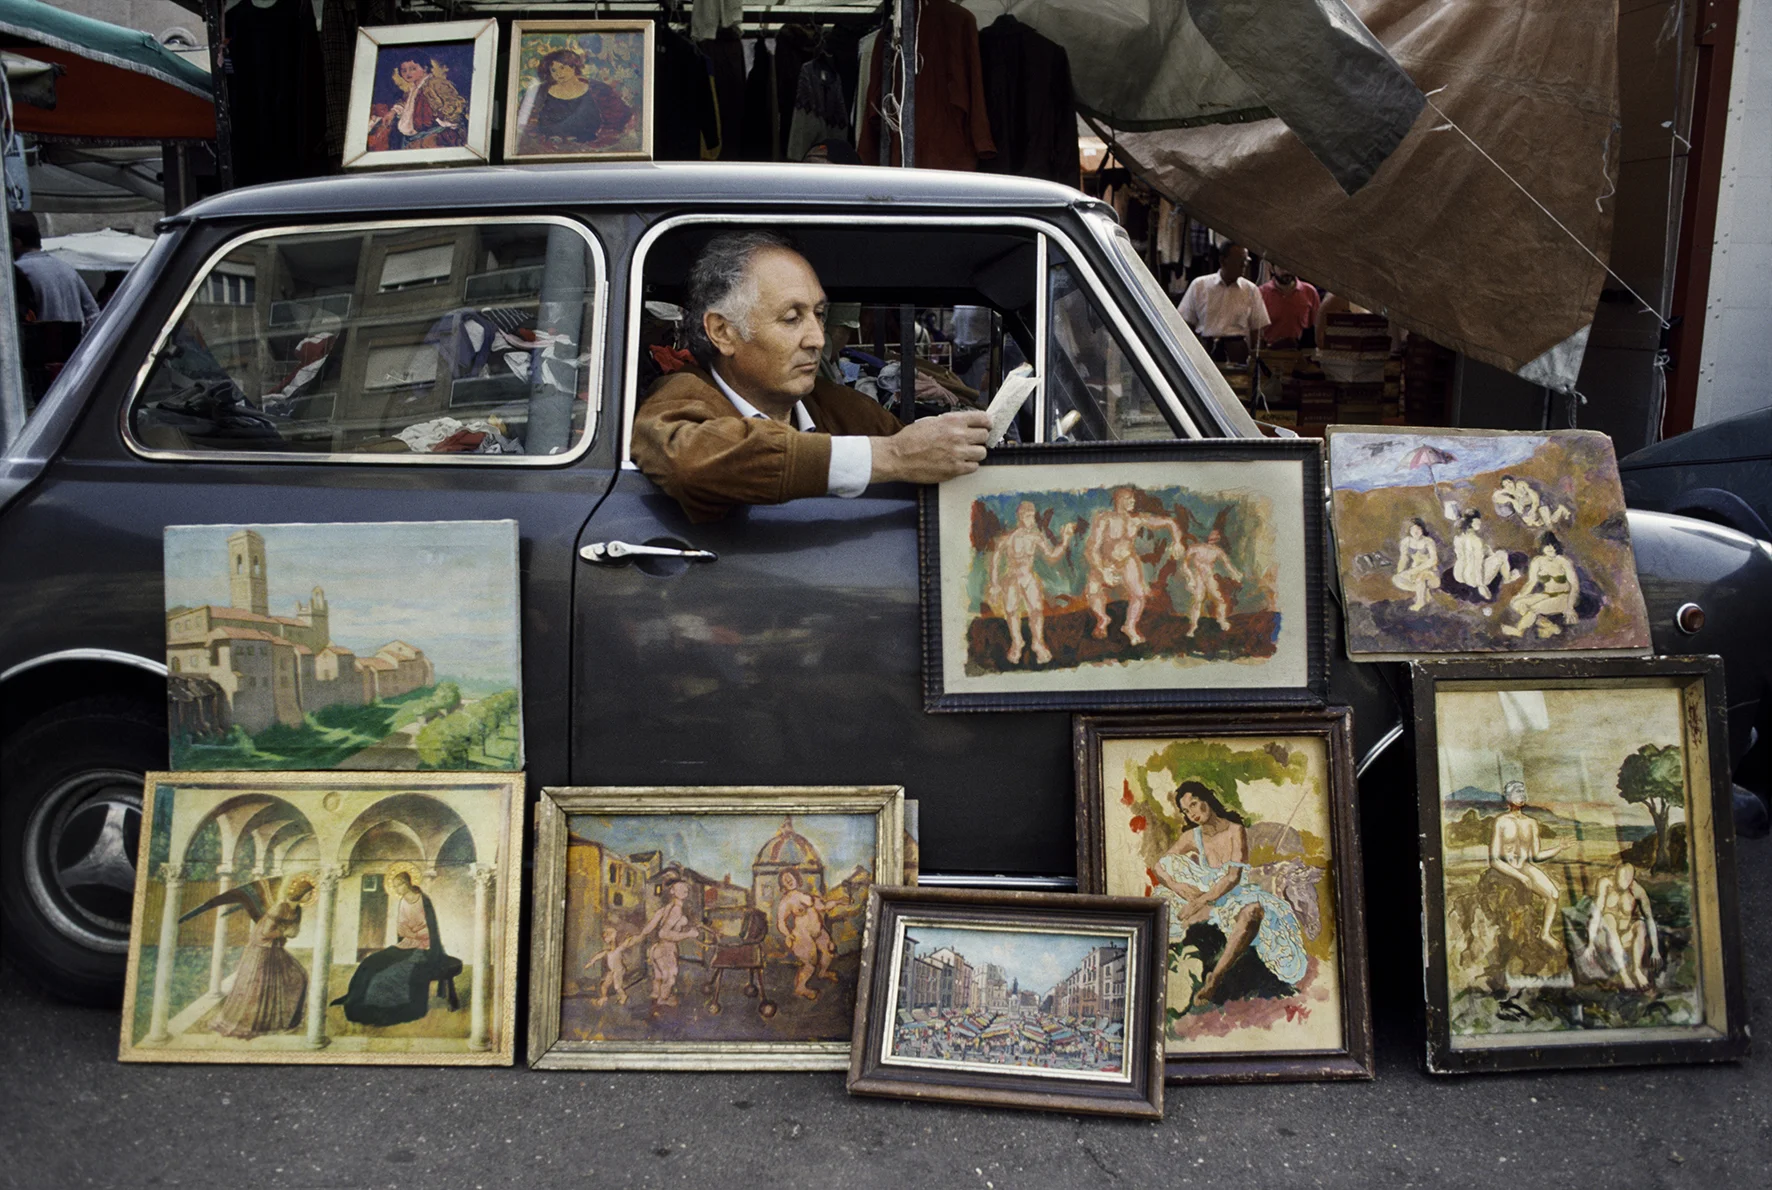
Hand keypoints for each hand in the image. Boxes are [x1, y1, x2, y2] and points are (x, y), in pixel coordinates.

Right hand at [869, 410, 990, 484]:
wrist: (898, 457)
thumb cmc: (910, 439)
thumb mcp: (931, 421)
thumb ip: (951, 422)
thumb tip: (966, 424)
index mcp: (953, 420)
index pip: (983, 418)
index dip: (986, 422)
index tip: (986, 426)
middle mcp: (958, 436)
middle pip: (984, 436)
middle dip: (979, 438)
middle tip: (972, 441)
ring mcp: (958, 453)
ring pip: (982, 452)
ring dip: (975, 453)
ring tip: (964, 453)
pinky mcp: (955, 469)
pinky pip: (974, 467)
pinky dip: (969, 465)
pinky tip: (959, 462)